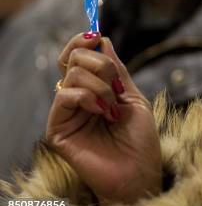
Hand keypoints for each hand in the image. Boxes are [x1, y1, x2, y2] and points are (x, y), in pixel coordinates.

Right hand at [46, 32, 161, 204]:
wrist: (140, 170)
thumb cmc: (140, 138)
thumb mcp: (133, 95)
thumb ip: (116, 69)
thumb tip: (101, 38)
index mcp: (92, 88)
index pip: (76, 55)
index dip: (83, 40)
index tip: (96, 35)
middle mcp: (76, 97)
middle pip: (73, 57)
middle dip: (102, 63)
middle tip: (118, 85)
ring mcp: (65, 112)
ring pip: (73, 73)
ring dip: (102, 86)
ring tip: (114, 109)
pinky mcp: (57, 128)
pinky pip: (65, 95)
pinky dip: (89, 98)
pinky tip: (104, 113)